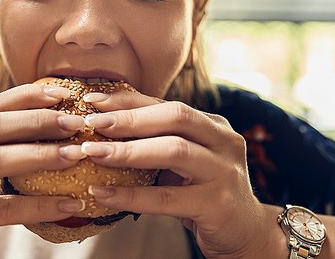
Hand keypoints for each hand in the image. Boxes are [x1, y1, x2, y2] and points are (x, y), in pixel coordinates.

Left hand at [80, 91, 277, 258]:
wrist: (244, 233)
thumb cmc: (202, 191)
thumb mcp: (185, 160)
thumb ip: (157, 140)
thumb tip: (102, 124)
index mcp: (213, 125)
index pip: (166, 103)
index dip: (128, 100)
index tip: (92, 100)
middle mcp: (224, 141)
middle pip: (176, 117)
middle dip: (130, 118)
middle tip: (91, 123)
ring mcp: (224, 172)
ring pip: (174, 151)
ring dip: (128, 151)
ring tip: (93, 153)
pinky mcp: (218, 204)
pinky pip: (167, 198)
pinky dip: (131, 196)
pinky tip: (103, 194)